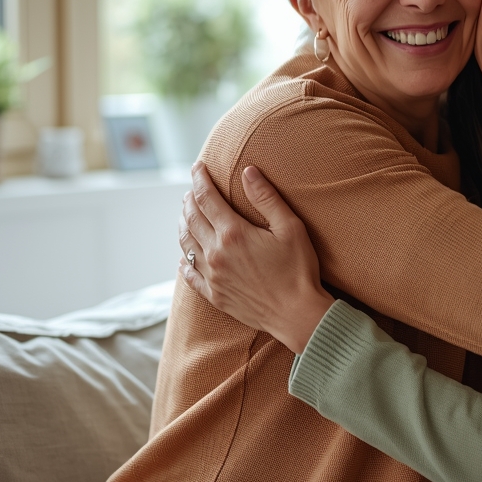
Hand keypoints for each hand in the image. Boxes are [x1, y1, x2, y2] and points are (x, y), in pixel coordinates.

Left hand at [178, 162, 333, 353]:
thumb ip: (266, 198)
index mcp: (234, 233)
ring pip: (186, 244)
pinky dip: (183, 262)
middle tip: (191, 189)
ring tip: (185, 214)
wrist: (296, 314)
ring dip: (183, 225)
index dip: (200, 180)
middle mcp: (216, 253)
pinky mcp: (214, 295)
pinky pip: (189, 275)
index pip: (208, 199)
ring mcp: (212, 276)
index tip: (197, 167)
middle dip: (190, 200)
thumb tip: (248, 171)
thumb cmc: (298, 269)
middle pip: (192, 219)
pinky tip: (183, 258)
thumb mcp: (290, 228)